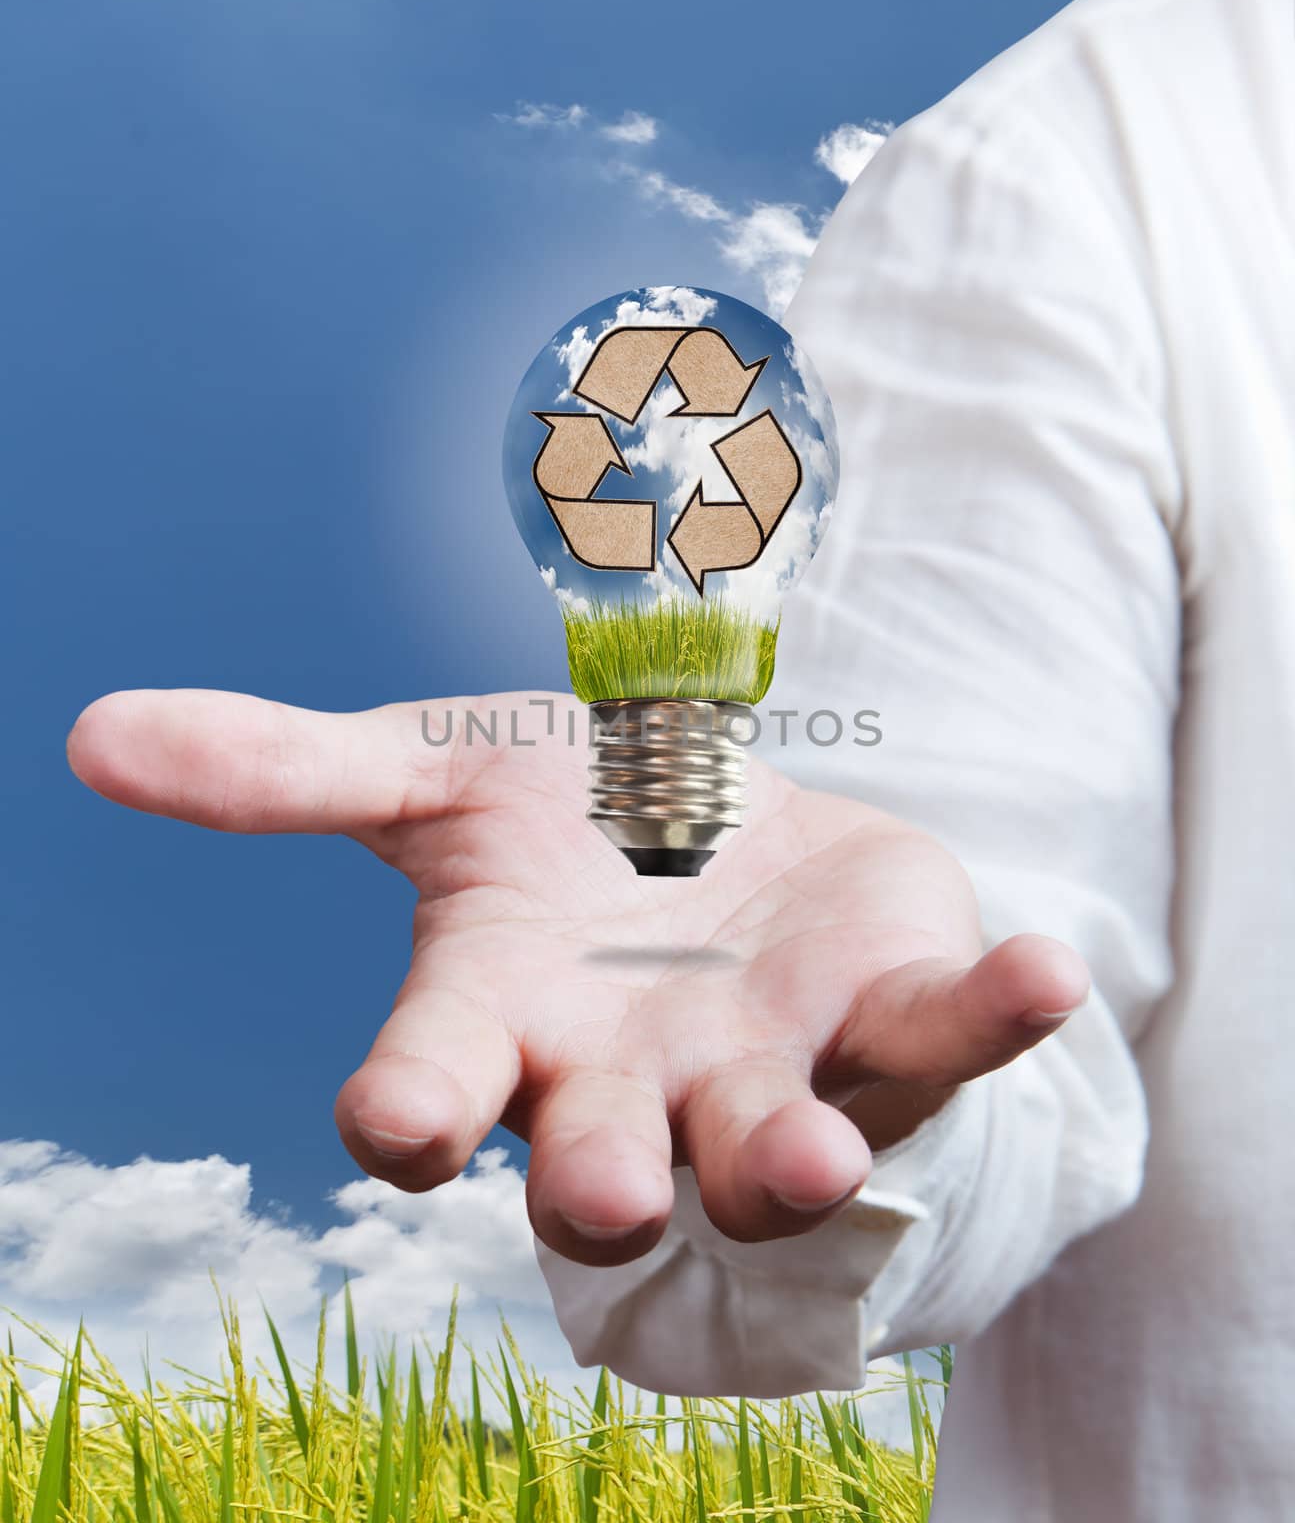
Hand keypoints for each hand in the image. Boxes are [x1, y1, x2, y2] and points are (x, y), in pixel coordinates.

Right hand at [67, 688, 1088, 1265]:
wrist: (718, 831)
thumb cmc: (558, 829)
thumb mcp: (427, 779)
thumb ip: (280, 771)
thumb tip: (88, 733)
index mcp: (502, 1025)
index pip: (433, 1094)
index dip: (413, 1113)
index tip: (399, 1119)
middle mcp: (627, 1080)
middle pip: (606, 1163)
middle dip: (610, 1181)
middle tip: (618, 1189)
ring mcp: (766, 1065)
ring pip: (774, 1142)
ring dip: (792, 1151)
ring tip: (817, 1151)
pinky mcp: (884, 1020)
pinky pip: (942, 1035)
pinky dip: (991, 1010)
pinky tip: (1043, 968)